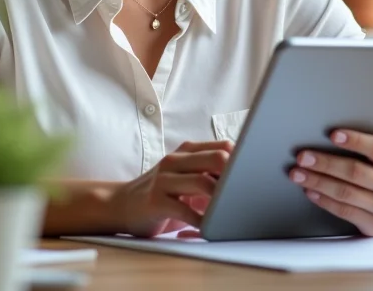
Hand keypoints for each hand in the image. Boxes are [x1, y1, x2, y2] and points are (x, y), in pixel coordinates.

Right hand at [110, 140, 232, 236]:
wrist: (120, 204)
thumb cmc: (161, 192)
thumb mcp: (185, 176)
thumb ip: (208, 172)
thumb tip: (244, 177)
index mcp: (187, 151)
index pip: (224, 146)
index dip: (242, 161)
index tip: (252, 178)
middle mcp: (175, 160)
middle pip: (218, 159)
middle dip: (235, 177)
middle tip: (244, 196)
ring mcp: (164, 179)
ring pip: (203, 183)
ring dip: (220, 201)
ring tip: (228, 213)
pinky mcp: (155, 200)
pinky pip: (185, 211)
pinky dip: (201, 222)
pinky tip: (208, 228)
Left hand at [290, 129, 372, 236]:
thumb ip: (362, 147)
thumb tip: (322, 134)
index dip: (356, 140)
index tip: (332, 134)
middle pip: (355, 171)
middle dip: (325, 163)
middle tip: (301, 157)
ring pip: (346, 192)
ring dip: (317, 182)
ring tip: (297, 173)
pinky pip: (344, 211)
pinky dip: (323, 200)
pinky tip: (309, 191)